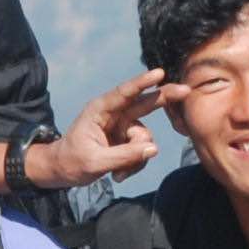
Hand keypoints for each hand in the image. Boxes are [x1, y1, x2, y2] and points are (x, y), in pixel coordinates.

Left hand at [30, 71, 164, 191]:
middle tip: (186, 91)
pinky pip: (141, 152)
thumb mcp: (95, 162)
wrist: (61, 171)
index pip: (124, 93)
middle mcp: (114, 114)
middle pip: (145, 102)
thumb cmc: (71, 161)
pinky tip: (117, 175)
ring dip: (136, 158)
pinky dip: (133, 165)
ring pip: (144, 139)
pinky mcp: (126, 141)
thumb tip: (153, 150)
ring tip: (117, 173)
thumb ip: (124, 156)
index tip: (159, 73)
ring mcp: (122, 127)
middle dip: (165, 97)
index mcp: (100, 110)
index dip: (142, 82)